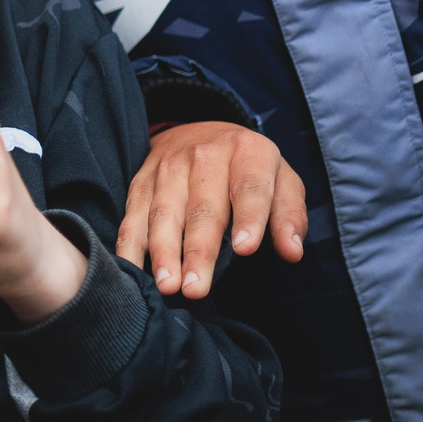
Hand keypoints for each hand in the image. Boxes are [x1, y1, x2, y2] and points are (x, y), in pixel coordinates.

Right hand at [117, 121, 307, 298]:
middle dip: (198, 250)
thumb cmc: (248, 169)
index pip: (249, 187)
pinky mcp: (141, 182)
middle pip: (202, 207)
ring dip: (163, 252)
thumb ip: (289, 216)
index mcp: (246, 151)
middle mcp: (203, 155)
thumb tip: (292, 251)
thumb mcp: (282, 180)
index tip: (245, 250)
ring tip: (168, 286)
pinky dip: (129, 245)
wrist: (199, 132)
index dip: (248, 217)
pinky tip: (132, 270)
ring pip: (163, 213)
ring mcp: (167, 168)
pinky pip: (133, 216)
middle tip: (196, 289)